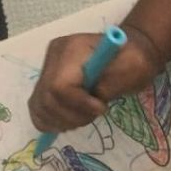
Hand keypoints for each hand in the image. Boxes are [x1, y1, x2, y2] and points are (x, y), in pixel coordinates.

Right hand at [28, 24, 164, 132]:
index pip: (59, 86)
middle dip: (71, 116)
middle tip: (93, 115)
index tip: (101, 108)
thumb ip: (109, 84)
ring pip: (39, 106)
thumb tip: (92, 97)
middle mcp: (53, 56)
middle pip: (46, 99)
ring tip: (84, 117)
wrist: (128, 53)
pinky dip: (50, 121)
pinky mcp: (47, 82)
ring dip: (62, 121)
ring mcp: (47, 69)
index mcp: (72, 49)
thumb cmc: (133, 60)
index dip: (78, 104)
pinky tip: (69, 121)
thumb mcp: (132, 70)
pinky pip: (37, 108)